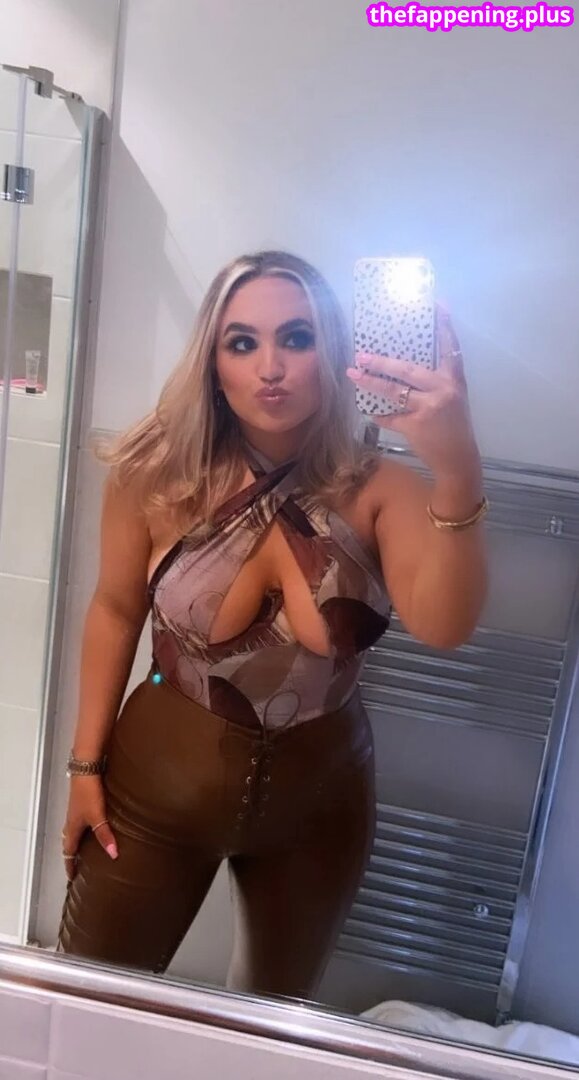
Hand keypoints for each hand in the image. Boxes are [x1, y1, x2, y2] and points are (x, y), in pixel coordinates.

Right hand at [61, 776, 117, 881]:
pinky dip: (85, 830)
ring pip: (74, 831)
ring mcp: (76, 811)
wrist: (86, 769)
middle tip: (78, 865)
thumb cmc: (88, 794)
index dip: (69, 864)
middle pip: (69, 842)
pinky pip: (81, 822)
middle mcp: (72, 821)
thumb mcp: (97, 816)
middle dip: (72, 855)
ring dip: (78, 842)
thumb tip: (113, 855)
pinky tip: (96, 827)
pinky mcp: (83, 802)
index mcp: (72, 828)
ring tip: (88, 850)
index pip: (68, 851)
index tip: (71, 877)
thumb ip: (105, 835)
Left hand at [347, 304, 480, 480]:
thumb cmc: (455, 428)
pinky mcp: (416, 425)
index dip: (445, 326)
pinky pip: (390, 416)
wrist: (459, 460)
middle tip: (363, 354)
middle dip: (383, 362)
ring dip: (371, 382)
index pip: (451, 349)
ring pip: (394, 391)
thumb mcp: (454, 400)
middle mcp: (443, 391)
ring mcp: (428, 408)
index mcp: (454, 381)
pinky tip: (370, 411)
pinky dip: (379, 414)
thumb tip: (407, 370)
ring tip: (354, 373)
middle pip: (408, 369)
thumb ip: (436, 384)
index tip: (437, 304)